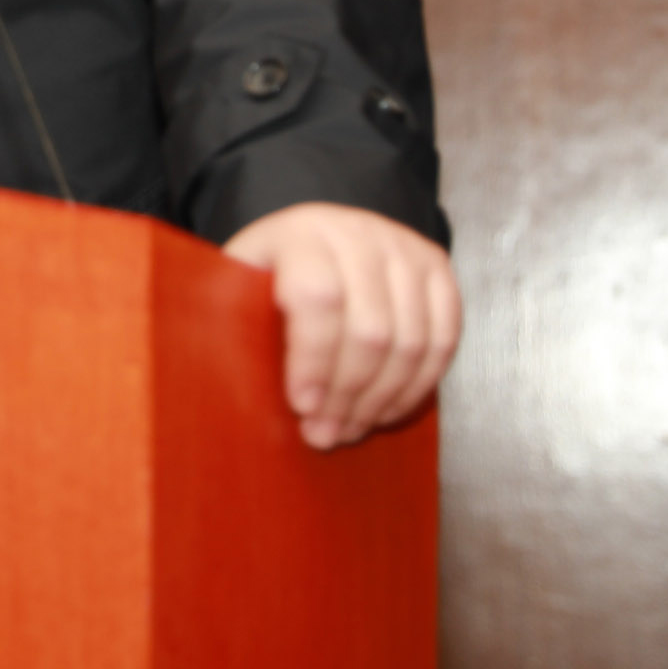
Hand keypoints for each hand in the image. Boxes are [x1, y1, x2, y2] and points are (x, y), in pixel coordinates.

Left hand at [221, 202, 460, 449]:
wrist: (320, 234)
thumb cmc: (271, 270)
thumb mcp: (237, 282)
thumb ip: (231, 321)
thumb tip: (225, 384)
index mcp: (303, 234)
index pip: (318, 298)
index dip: (313, 360)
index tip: (301, 406)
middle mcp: (360, 234)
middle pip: (371, 330)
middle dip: (348, 396)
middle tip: (324, 434)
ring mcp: (406, 250)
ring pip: (411, 342)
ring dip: (382, 400)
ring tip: (351, 429)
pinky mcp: (438, 271)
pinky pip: (443, 340)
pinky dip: (416, 386)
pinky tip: (386, 409)